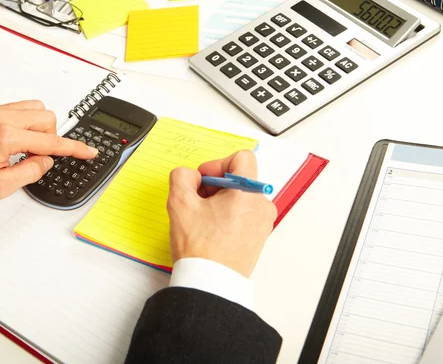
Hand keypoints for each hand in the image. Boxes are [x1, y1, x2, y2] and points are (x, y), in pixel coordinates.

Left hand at [0, 101, 97, 202]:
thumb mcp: (1, 187)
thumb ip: (30, 171)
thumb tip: (46, 160)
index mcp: (5, 137)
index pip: (51, 141)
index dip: (74, 148)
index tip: (88, 151)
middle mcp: (1, 118)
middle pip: (47, 118)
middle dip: (51, 138)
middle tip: (37, 157)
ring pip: (37, 109)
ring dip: (40, 128)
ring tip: (26, 149)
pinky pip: (21, 108)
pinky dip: (28, 122)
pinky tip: (18, 140)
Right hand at [167, 150, 276, 276]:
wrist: (211, 284)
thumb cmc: (201, 249)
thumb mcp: (179, 204)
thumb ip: (181, 177)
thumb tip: (190, 176)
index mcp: (249, 193)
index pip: (241, 158)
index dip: (217, 164)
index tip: (203, 181)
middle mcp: (262, 206)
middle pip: (238, 179)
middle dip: (214, 186)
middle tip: (197, 202)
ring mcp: (262, 223)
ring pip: (239, 197)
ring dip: (219, 202)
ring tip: (202, 219)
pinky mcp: (258, 237)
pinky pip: (243, 215)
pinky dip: (227, 216)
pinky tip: (210, 230)